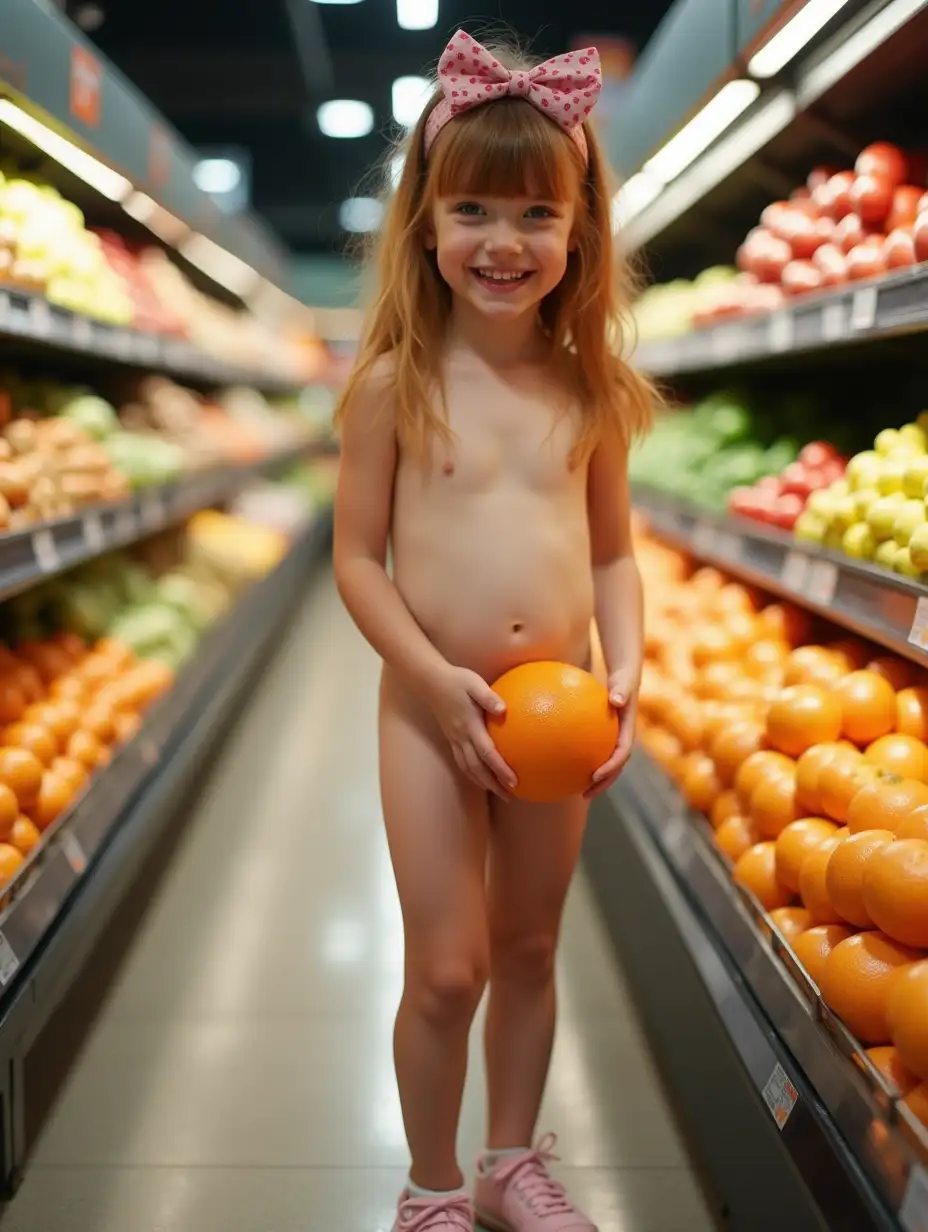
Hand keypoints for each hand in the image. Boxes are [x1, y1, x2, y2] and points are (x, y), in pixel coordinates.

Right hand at [424, 665, 516, 798]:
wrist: (430, 682)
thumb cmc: (456, 680)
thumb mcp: (474, 683)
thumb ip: (489, 697)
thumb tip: (504, 710)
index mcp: (470, 726)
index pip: (487, 753)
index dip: (500, 769)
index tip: (514, 782)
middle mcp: (461, 737)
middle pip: (478, 768)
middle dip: (494, 784)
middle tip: (510, 796)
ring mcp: (455, 739)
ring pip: (468, 768)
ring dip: (483, 783)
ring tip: (499, 793)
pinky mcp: (452, 738)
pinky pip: (462, 762)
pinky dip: (472, 774)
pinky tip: (481, 778)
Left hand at [585, 668, 637, 799]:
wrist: (625, 675)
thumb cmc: (622, 677)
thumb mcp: (623, 681)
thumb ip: (621, 689)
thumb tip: (616, 699)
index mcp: (628, 730)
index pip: (622, 754)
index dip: (611, 768)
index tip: (596, 776)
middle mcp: (622, 738)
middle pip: (615, 767)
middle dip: (602, 783)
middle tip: (586, 795)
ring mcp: (614, 739)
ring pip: (605, 763)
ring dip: (594, 779)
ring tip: (575, 790)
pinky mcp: (604, 735)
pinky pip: (592, 750)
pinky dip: (581, 759)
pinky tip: (562, 764)